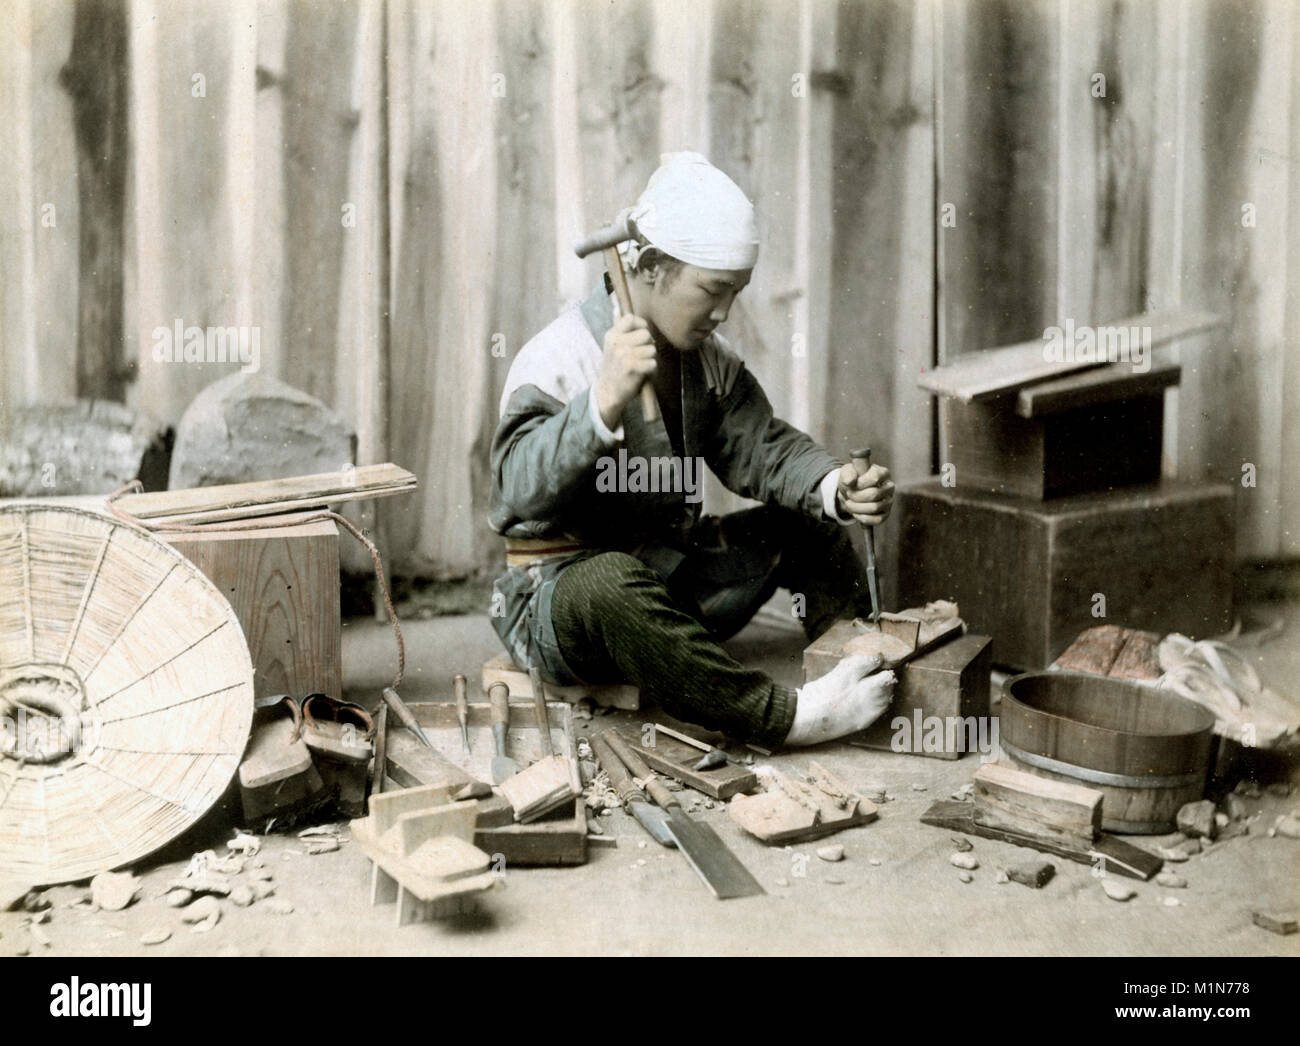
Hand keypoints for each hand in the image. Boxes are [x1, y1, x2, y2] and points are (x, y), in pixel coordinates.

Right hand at [595, 315, 655, 429]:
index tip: (641, 334)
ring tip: (641, 364)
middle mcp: (616, 344)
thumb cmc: (615, 367)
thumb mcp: (612, 346)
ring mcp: (623, 355)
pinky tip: (642, 372)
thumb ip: (620, 330)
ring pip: (652, 349)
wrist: (608, 391)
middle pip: (646, 334)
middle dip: (648, 344)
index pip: (630, 318)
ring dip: (650, 357)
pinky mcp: (631, 368)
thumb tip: (621, 310)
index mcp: (611, 336)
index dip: (641, 324)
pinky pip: (653, 363)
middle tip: (642, 354)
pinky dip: (651, 369)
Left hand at [836, 460, 893, 525]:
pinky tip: (856, 513)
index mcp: (883, 473)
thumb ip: (847, 474)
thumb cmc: (852, 479)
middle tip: (848, 494)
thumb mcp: (847, 472)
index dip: (860, 483)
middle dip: (855, 496)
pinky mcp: (885, 514)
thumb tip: (849, 482)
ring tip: (849, 503)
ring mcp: (889, 501)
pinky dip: (863, 518)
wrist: (851, 492)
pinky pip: (877, 520)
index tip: (851, 484)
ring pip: (874, 508)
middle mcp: (889, 487)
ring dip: (856, 507)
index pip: (875, 478)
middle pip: (874, 494)